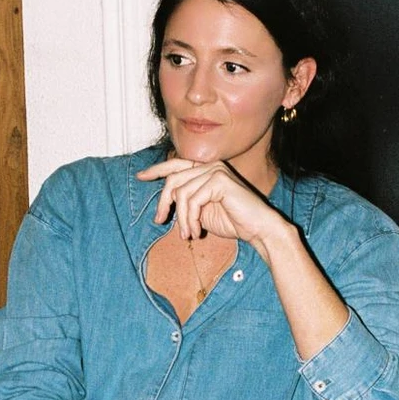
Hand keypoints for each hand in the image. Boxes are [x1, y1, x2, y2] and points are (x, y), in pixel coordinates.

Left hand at [137, 157, 286, 258]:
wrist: (257, 229)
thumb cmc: (233, 221)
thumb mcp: (202, 211)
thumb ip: (186, 203)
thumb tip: (166, 203)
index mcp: (206, 170)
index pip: (176, 164)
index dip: (156, 169)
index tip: (141, 176)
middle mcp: (210, 166)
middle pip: (173, 179)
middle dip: (163, 202)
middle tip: (160, 221)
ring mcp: (215, 171)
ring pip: (182, 193)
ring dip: (182, 218)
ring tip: (188, 234)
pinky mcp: (219, 180)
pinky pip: (193, 200)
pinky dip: (191, 219)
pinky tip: (197, 231)